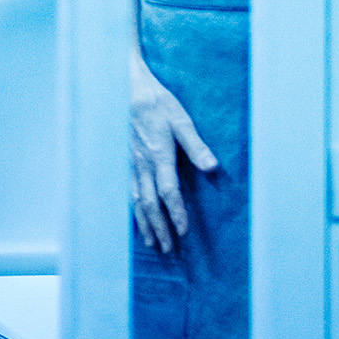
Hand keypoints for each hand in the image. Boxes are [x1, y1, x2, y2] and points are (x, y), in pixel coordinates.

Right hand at [131, 58, 216, 250]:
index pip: (168, 192)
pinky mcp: (125, 160)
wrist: (125, 89)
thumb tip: (213, 168)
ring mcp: (131, 164)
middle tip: (168, 249)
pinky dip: (132, 209)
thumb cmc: (157, 103)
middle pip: (149, 203)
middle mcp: (142, 164)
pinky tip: (136, 218)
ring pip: (136, 200)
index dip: (175, 213)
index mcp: (159, 156)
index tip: (183, 232)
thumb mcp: (181, 120)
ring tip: (152, 242)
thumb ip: (196, 146)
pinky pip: (128, 191)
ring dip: (145, 223)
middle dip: (159, 227)